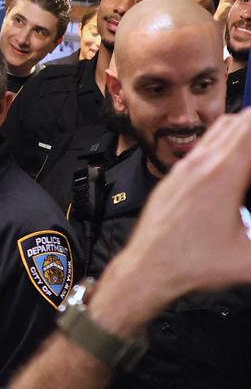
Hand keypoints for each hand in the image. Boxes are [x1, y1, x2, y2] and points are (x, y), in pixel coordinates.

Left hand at [106, 111, 250, 316]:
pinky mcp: (174, 177)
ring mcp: (184, 168)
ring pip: (217, 131)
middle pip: (236, 122)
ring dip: (243, 131)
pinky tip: (235, 169)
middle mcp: (200, 163)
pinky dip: (224, 145)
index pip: (250, 129)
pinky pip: (202, 146)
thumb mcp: (249, 260)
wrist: (148, 266)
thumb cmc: (192, 263)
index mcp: (222, 174)